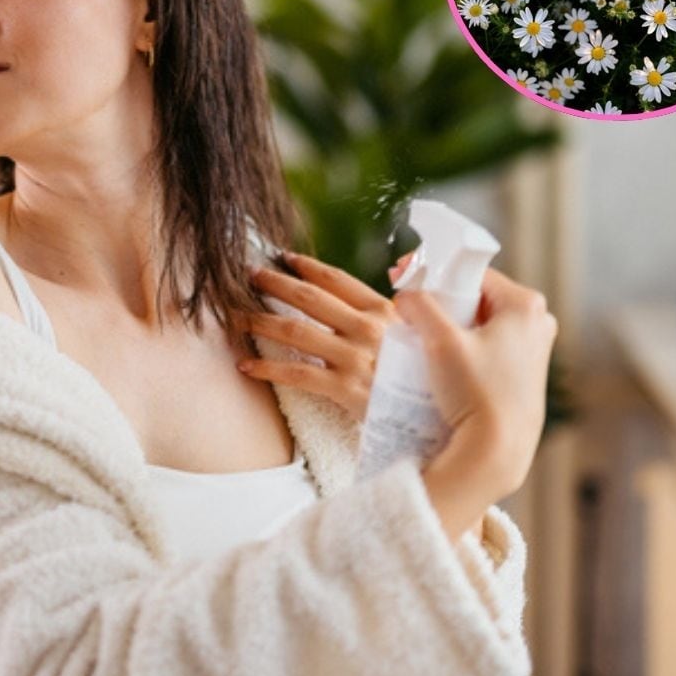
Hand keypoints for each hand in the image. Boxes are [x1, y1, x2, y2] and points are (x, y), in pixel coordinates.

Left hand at [239, 251, 412, 420]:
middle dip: (274, 283)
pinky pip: (296, 373)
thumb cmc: (426, 376)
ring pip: (295, 330)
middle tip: (249, 275)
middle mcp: (367, 328)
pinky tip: (246, 365)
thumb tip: (380, 288)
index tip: (284, 258)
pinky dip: (267, 368)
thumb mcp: (420, 334)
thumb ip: (394, 313)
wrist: (438, 417)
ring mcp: (354, 358)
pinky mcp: (344, 388)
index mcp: (384, 310)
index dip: (306, 266)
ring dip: (260, 321)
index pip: (336, 279)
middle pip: (309, 298)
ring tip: (236, 316)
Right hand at [396, 268, 556, 540]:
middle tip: (410, 311)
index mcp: (526, 305)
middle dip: (441, 302)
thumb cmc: (476, 393)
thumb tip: (406, 292)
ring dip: (449, 327)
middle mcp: (537, 323)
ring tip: (420, 338)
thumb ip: (420, 305)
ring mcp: (533, 352)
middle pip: (477, 298)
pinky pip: (487, 348)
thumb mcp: (441, 342)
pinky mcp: (524, 377)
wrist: (496, 453)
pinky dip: (463, 348)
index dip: (435, 273)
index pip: (473, 273)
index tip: (404, 276)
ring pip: (480, 324)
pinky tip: (439, 362)